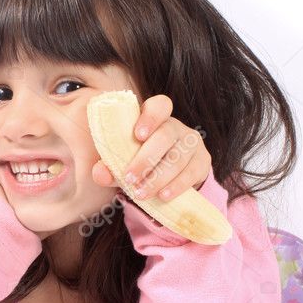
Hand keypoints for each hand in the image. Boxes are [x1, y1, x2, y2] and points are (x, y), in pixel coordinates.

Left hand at [92, 94, 210, 201]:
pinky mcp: (202, 161)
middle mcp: (176, 127)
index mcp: (156, 119)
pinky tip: (163, 196)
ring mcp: (192, 143)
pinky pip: (191, 173)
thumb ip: (110, 166)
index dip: (150, 117)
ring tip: (141, 194)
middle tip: (129, 179)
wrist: (172, 177)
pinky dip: (176, 186)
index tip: (138, 135)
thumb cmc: (142, 162)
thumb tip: (100, 174)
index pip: (159, 106)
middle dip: (145, 159)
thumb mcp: (124, 162)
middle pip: (165, 136)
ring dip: (157, 178)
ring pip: (177, 158)